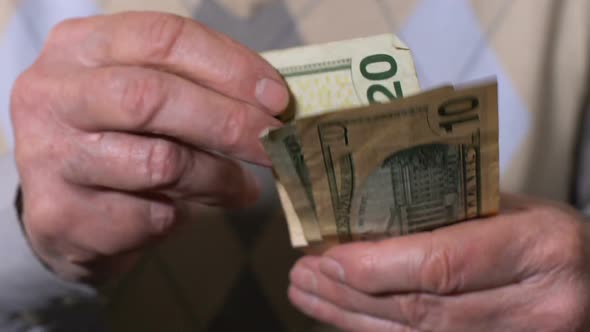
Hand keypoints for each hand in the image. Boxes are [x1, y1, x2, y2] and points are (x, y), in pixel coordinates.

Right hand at [10, 12, 288, 281]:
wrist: (63, 214)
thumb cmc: (120, 141)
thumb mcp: (145, 97)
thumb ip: (194, 88)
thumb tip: (271, 103)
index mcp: (80, 47)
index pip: (162, 38)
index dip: (229, 66)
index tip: (276, 98)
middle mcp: (53, 94)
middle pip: (153, 97)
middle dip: (229, 122)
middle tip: (274, 143)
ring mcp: (50, 156)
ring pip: (159, 162)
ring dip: (217, 178)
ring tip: (241, 188)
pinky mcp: (61, 215)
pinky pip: (149, 216)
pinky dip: (182, 216)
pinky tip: (183, 212)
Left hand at [289, 194, 589, 331]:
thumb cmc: (551, 237)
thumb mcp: (513, 210)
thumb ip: (449, 216)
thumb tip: (367, 223)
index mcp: (540, 250)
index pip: (443, 264)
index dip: (377, 266)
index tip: (328, 257)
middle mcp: (535, 308)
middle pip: (422, 309)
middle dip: (351, 293)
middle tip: (303, 275)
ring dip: (352, 318)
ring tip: (308, 296)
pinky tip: (344, 319)